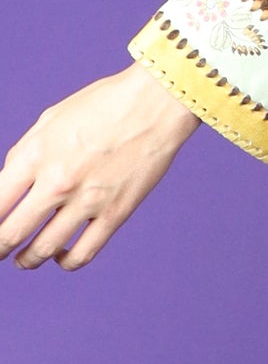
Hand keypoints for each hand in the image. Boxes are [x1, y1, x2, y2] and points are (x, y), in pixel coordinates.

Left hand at [0, 63, 200, 271]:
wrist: (157, 102)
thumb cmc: (104, 104)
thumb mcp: (50, 120)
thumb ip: (24, 155)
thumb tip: (8, 189)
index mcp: (34, 155)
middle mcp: (57, 181)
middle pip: (9, 235)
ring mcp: (87, 200)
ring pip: (42, 251)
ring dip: (26, 260)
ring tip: (23, 260)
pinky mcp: (116, 213)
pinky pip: (83, 254)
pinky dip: (65, 261)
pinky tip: (61, 255)